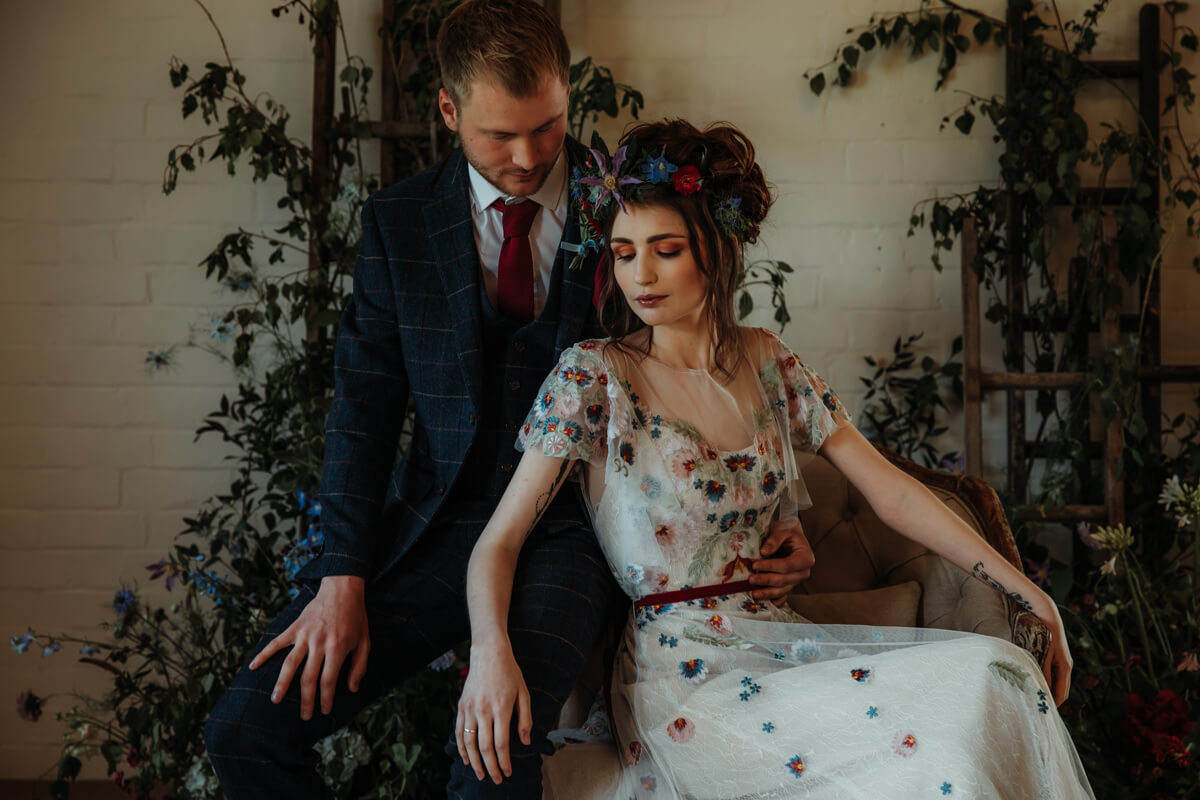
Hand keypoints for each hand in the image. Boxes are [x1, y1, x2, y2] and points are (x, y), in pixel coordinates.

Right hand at [249, 574, 369, 719]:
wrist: (342, 589)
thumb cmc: (355, 617)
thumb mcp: (364, 642)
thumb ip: (359, 666)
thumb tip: (352, 689)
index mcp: (337, 648)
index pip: (328, 681)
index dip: (326, 698)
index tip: (324, 711)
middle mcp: (319, 643)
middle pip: (308, 678)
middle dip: (306, 700)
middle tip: (304, 716)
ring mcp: (304, 635)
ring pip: (290, 664)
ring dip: (281, 683)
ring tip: (275, 700)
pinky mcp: (295, 627)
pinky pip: (277, 642)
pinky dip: (264, 654)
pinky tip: (253, 666)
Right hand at [455, 642, 531, 783]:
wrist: (489, 653)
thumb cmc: (510, 673)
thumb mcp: (524, 693)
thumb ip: (525, 719)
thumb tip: (525, 741)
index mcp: (501, 708)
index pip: (501, 743)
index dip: (504, 762)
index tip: (508, 772)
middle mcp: (483, 710)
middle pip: (485, 747)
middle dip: (491, 767)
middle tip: (496, 780)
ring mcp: (469, 708)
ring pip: (469, 743)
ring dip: (474, 762)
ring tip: (481, 774)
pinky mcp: (461, 706)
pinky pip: (458, 732)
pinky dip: (461, 748)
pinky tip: (466, 758)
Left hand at [751, 516, 815, 603]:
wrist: (789, 535)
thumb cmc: (787, 530)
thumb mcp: (783, 529)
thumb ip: (774, 539)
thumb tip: (764, 552)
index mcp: (806, 558)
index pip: (787, 565)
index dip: (771, 566)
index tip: (755, 565)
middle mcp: (803, 572)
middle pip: (784, 579)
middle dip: (767, 580)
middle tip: (751, 579)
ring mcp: (796, 580)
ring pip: (783, 590)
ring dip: (768, 593)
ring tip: (753, 593)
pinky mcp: (789, 585)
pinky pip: (783, 596)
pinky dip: (775, 600)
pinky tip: (765, 603)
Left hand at [1032, 595, 1073, 705]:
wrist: (1046, 613)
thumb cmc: (1045, 633)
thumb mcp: (1044, 654)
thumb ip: (1043, 672)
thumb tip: (1042, 689)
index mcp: (1065, 667)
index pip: (1061, 693)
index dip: (1053, 704)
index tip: (1043, 713)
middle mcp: (1065, 666)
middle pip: (1059, 689)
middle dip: (1050, 699)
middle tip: (1036, 708)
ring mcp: (1061, 660)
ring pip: (1055, 681)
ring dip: (1046, 689)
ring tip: (1033, 698)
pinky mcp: (1054, 656)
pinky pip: (1051, 673)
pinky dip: (1044, 680)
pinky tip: (1033, 681)